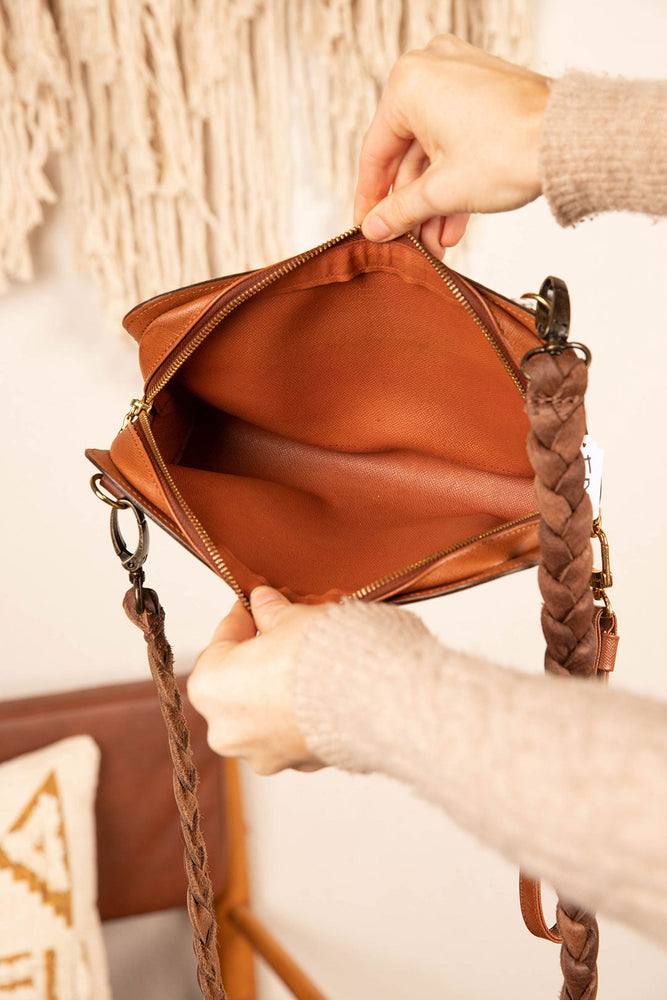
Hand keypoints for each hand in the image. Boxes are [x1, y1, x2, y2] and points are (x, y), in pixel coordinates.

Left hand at [187, 587, 327, 774]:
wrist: (373, 697)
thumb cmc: (322, 658)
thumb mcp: (291, 618)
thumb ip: (271, 611)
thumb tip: (263, 602)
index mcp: (210, 687)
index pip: (221, 640)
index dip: (244, 616)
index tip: (257, 604)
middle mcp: (226, 729)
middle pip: (238, 681)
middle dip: (260, 655)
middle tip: (283, 629)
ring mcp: (262, 753)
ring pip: (263, 710)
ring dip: (279, 686)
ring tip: (308, 658)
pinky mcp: (296, 763)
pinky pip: (290, 730)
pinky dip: (301, 710)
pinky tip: (323, 687)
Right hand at [354, 34, 550, 255]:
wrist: (570, 140)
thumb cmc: (511, 150)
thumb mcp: (442, 192)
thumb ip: (400, 211)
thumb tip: (375, 226)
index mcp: (408, 83)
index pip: (375, 153)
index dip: (370, 200)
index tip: (366, 227)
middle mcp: (431, 70)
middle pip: (406, 155)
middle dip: (412, 207)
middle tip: (408, 243)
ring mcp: (460, 78)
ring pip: (433, 153)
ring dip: (434, 202)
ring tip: (436, 243)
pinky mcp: (485, 93)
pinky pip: (455, 141)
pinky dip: (453, 180)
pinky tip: (454, 223)